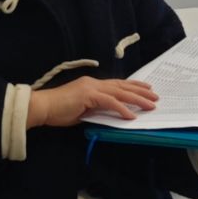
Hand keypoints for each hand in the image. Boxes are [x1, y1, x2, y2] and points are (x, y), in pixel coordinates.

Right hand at [29, 75, 157, 127]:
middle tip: (155, 96)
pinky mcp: (88, 96)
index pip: (117, 84)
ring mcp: (91, 88)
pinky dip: (122, 108)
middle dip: (140, 91)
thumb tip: (110, 114)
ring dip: (137, 99)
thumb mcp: (82, 110)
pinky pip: (110, 102)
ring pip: (120, 93)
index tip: (146, 89)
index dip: (132, 86)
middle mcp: (94, 83)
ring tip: (150, 105)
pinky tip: (131, 115)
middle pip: (122, 86)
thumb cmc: (58, 110)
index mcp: (92, 85)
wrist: (42, 107)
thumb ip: (96, 109)